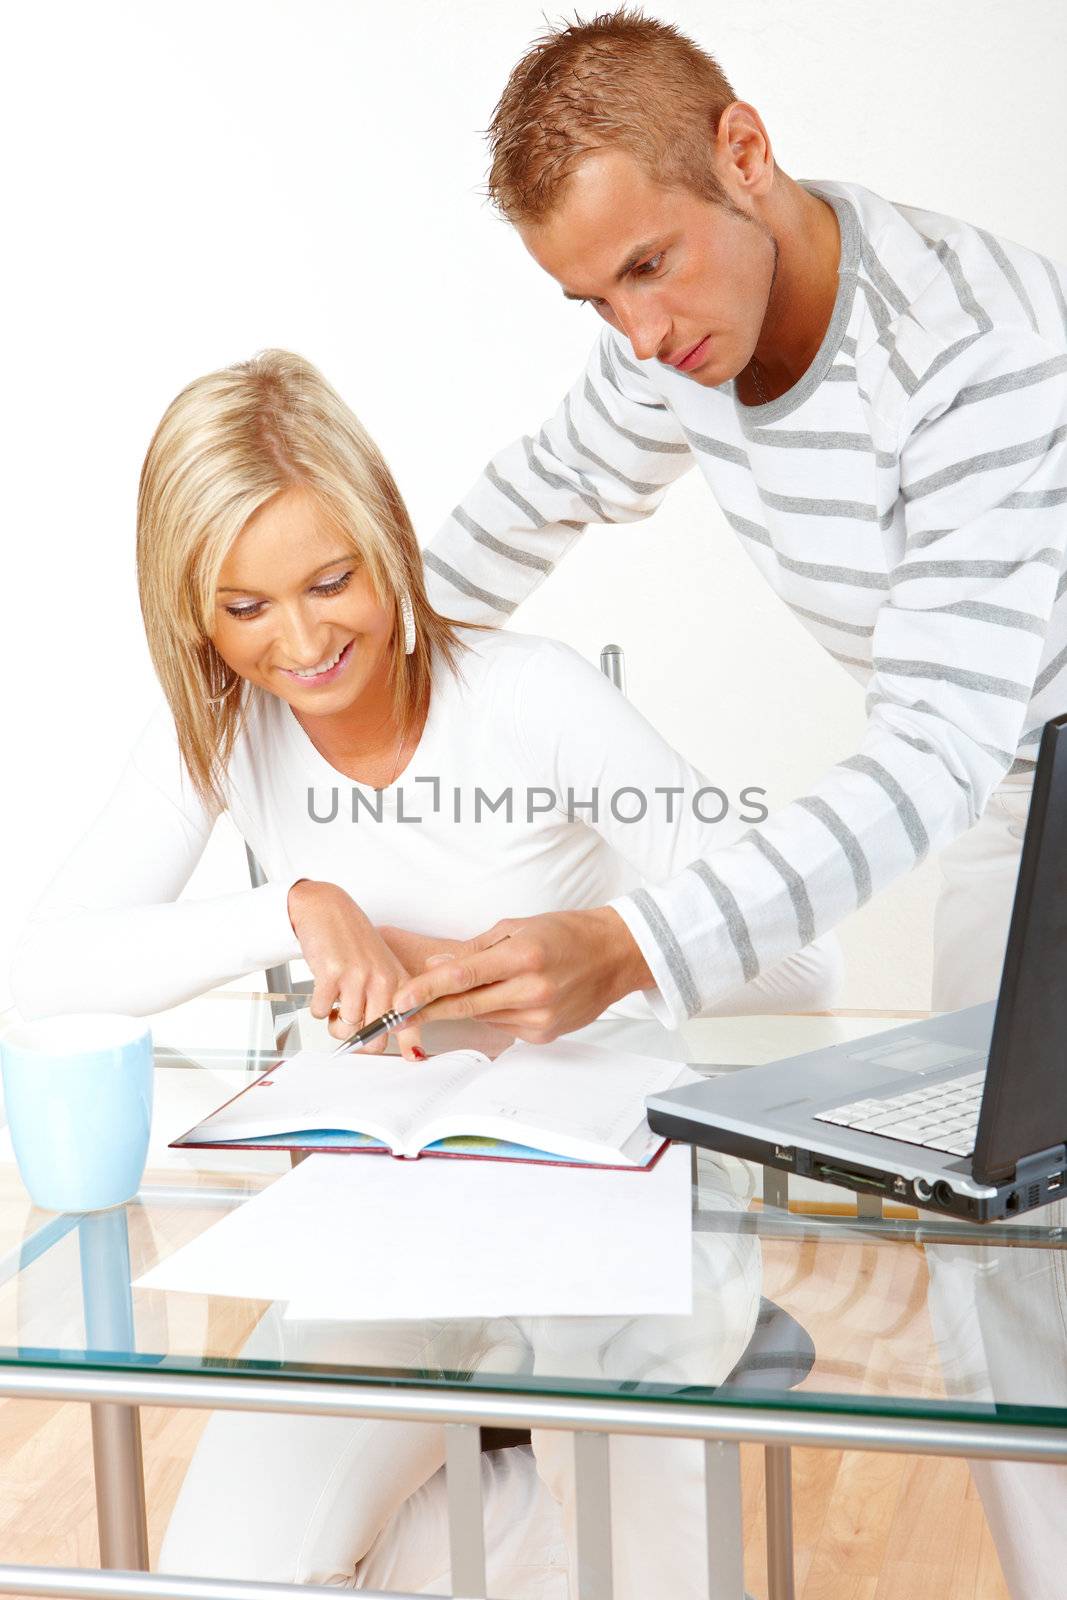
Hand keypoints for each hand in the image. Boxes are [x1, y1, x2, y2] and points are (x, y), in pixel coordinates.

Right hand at [286, 880, 422, 1057]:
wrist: (326, 910)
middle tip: (350, 1023)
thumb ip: (388, 1002)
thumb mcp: (381, 969)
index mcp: (398, 980)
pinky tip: (323, 990)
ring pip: (345, 1028)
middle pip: (374, 1037)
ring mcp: (357, 977)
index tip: (414, 1058)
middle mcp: (381, 980)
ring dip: (333, 1024)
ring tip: (334, 1005)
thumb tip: (394, 1043)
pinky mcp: (331, 974)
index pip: (409, 1021)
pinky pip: (320, 1013)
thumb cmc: (354, 942)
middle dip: (357, 1039)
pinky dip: (317, 1008)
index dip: (409, 1044)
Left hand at [391, 907, 653, 1043]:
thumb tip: (436, 965)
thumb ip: (474, 950)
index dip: (427, 989)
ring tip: (485, 985)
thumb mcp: (517, 928)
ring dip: (468, 1006)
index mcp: (523, 955)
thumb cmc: (566, 934)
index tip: (401, 998)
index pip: (463, 977)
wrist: (613, 956)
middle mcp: (532, 990)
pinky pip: (504, 1027)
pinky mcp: (544, 1034)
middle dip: (428, 1010)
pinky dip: (495, 1013)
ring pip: (483, 1017)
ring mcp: (540, 1016)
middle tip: (396, 1015)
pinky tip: (511, 996)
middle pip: (466, 1005)